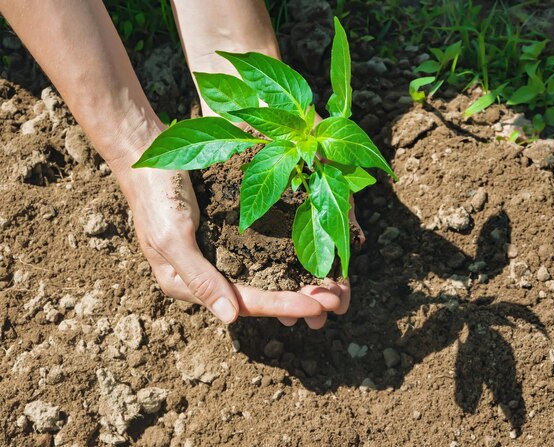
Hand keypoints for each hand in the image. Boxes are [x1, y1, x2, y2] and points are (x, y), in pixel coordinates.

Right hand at [114, 161, 348, 327]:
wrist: (147, 151)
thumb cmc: (155, 194)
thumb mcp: (173, 236)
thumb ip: (201, 278)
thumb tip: (230, 318)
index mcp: (185, 284)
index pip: (242, 302)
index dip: (281, 305)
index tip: (315, 306)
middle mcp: (205, 274)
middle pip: (257, 295)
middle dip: (296, 299)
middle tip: (335, 300)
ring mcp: (217, 254)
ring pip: (263, 276)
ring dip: (296, 282)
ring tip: (330, 286)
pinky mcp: (226, 234)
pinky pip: (260, 252)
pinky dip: (285, 258)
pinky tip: (310, 258)